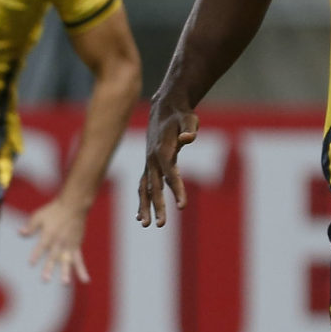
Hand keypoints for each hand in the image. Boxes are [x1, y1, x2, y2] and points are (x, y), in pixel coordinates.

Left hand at [21, 198, 90, 283]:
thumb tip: (20, 233)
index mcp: (49, 234)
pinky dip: (82, 270)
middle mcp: (59, 241)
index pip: (41, 247)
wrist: (73, 205)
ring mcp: (69, 245)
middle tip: (45, 279)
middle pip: (53, 257)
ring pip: (67, 260)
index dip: (36, 255)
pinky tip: (85, 280)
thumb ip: (30, 226)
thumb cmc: (55, 210)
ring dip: (66, 272)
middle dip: (49, 268)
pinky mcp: (76, 246)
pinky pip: (79, 260)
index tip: (31, 263)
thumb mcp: (39, 216)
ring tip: (64, 282)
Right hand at [136, 98, 198, 227]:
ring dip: (145, 207)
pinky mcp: (149, 165)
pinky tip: (140, 216)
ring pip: (145, 189)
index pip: (171, 174)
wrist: (164, 107)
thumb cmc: (181, 114)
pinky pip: (143, 186)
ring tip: (145, 224)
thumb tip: (188, 138)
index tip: (183, 206)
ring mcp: (149, 163)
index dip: (177, 190)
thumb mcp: (189, 118)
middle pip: (155, 187)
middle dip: (157, 206)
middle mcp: (153, 159)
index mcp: (163, 150)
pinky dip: (142, 201)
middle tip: (160, 224)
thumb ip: (190, 129)